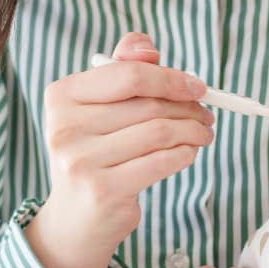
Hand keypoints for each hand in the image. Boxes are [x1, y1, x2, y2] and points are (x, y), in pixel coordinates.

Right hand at [24, 33, 213, 267]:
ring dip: (192, 130)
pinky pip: (161, 162)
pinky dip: (184, 154)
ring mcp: (81, 161)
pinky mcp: (103, 190)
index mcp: (61, 96)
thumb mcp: (99, 108)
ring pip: (159, 132)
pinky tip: (189, 153)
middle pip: (148, 104)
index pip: (128, 74)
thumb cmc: (95, 152)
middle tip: (206, 113)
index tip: (198, 86)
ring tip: (203, 133)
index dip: (170, 77)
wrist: (74, 219)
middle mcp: (64, 126)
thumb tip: (148, 47)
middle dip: (187, 106)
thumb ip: (122, 71)